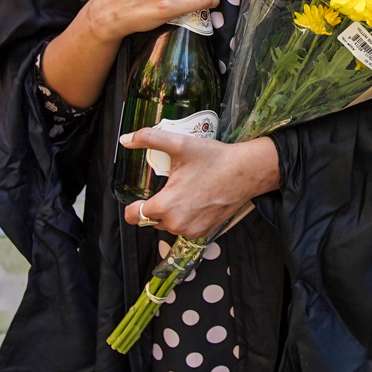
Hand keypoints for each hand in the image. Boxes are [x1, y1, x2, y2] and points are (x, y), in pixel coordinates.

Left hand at [121, 132, 278, 238]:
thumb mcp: (179, 144)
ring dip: (171, 212)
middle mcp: (176, 224)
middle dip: (156, 205)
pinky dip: (186, 218)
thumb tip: (125, 139)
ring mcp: (191, 231)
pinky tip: (196, 201)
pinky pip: (185, 228)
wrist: (246, 172)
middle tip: (170, 186)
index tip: (139, 195)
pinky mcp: (204, 233)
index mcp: (166, 206)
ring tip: (185, 192)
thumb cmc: (214, 159)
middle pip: (151, 219)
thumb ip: (149, 139)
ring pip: (168, 224)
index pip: (134, 216)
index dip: (132, 205)